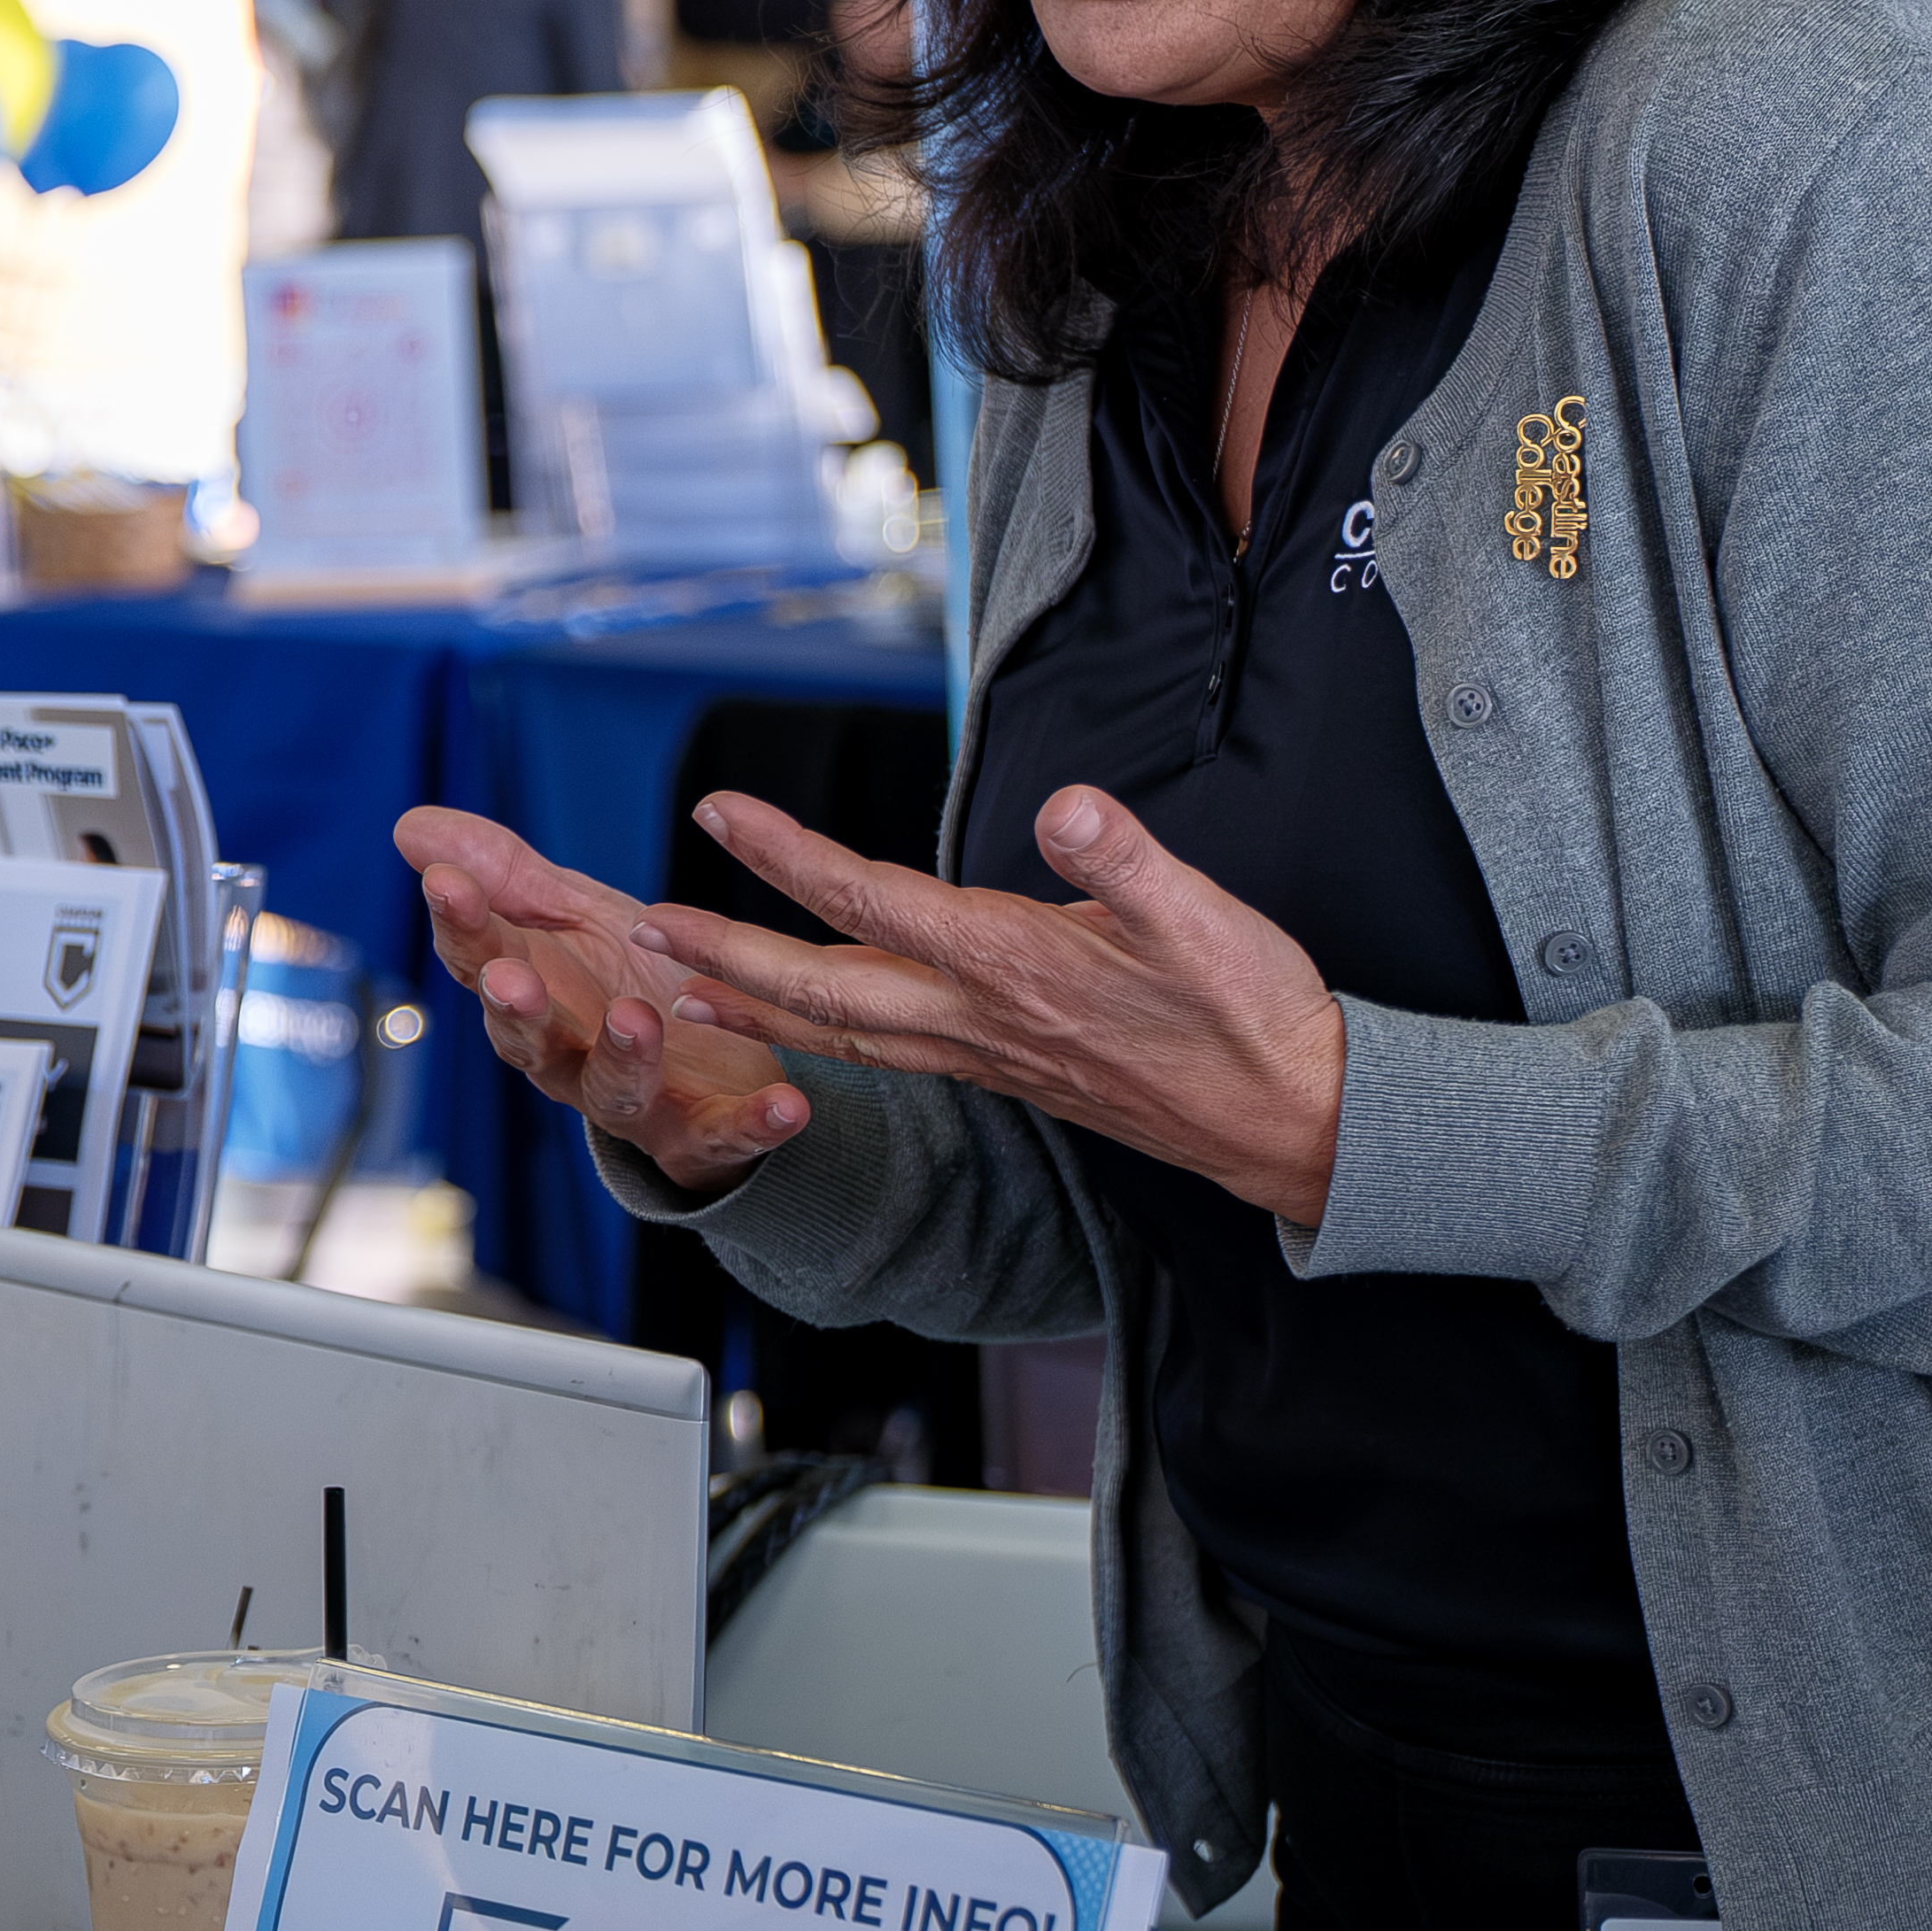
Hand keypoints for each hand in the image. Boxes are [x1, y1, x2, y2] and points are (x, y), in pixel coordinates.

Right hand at [401, 805, 807, 1193]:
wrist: (714, 1069)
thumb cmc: (633, 983)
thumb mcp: (575, 918)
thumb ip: (507, 876)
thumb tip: (411, 827)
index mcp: (537, 998)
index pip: (481, 960)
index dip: (460, 925)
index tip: (446, 881)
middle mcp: (573, 1059)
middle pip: (530, 1042)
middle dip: (516, 1011)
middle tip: (508, 976)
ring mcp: (638, 1102)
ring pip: (616, 1093)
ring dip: (622, 1058)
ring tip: (636, 1018)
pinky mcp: (706, 1134)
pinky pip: (726, 1136)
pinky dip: (754, 1124)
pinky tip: (790, 1104)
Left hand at [636, 785, 1347, 1229]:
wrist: (1294, 1122)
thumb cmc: (1256, 1017)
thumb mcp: (1208, 920)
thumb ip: (1129, 863)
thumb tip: (1070, 808)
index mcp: (1014, 966)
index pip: (873, 899)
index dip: (787, 854)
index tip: (719, 813)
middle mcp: (981, 1018)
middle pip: (823, 986)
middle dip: (724, 950)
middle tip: (637, 920)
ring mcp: (988, 1053)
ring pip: (843, 1029)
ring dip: (755, 1002)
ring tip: (677, 982)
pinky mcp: (1007, 1069)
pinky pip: (886, 1049)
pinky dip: (822, 1031)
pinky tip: (800, 1018)